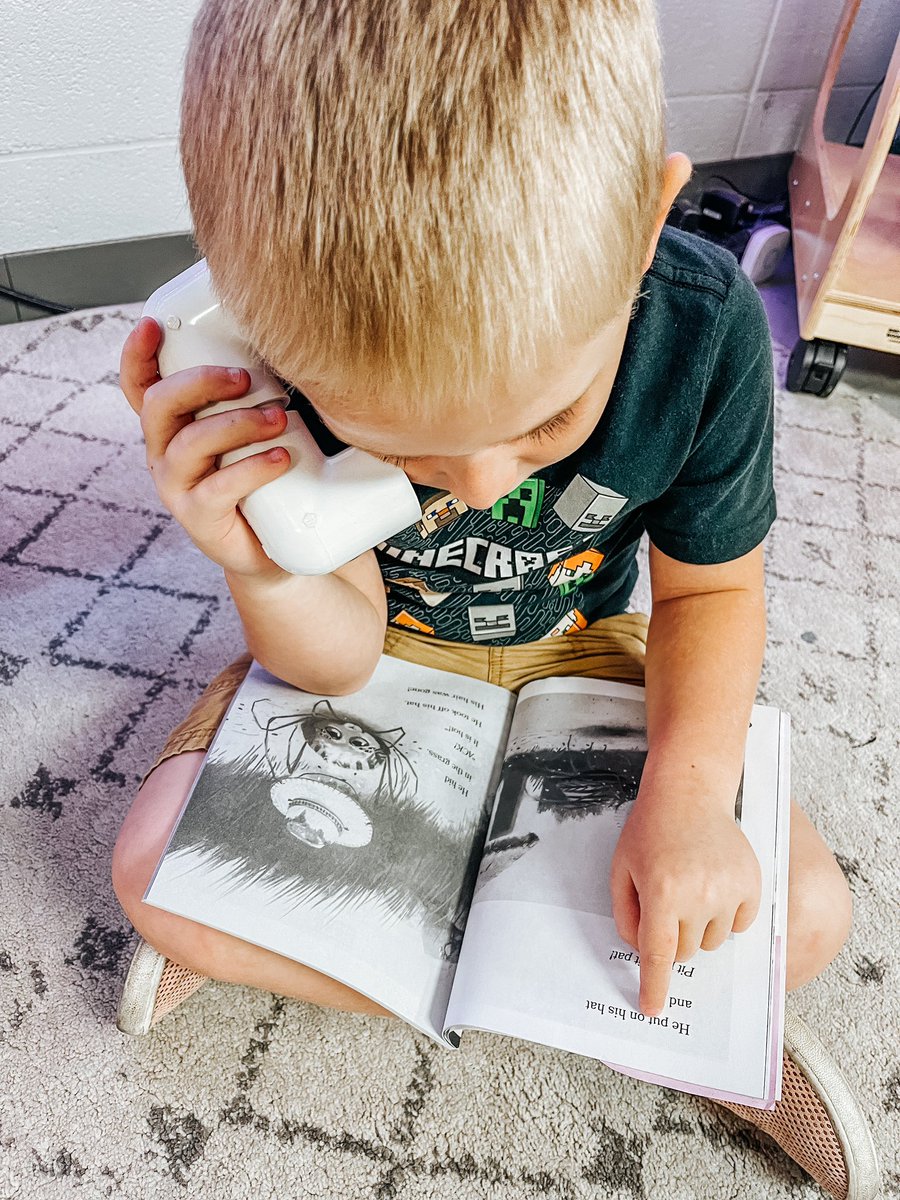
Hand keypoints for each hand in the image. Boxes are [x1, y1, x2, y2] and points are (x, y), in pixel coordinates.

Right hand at [119, 316, 293, 580]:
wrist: (268, 547)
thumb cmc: (259, 479)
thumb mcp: (248, 433)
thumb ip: (251, 398)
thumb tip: (292, 350)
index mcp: (171, 427)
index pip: (139, 386)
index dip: (137, 355)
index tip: (152, 325)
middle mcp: (164, 453)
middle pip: (160, 405)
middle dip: (201, 382)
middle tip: (246, 378)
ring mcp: (176, 486)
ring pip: (191, 444)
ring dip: (238, 424)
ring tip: (278, 419)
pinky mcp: (198, 517)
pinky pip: (218, 487)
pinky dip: (252, 468)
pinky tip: (280, 459)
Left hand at [609, 792, 760, 1016]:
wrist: (689, 793)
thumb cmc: (649, 831)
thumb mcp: (621, 871)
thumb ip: (627, 917)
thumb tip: (644, 952)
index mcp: (662, 893)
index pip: (659, 955)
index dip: (655, 987)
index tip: (652, 1010)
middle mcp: (699, 896)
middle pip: (684, 952)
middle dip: (670, 940)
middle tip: (664, 906)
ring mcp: (730, 890)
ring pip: (711, 942)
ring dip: (697, 927)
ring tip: (689, 888)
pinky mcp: (752, 884)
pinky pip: (738, 925)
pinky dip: (724, 915)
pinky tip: (712, 884)